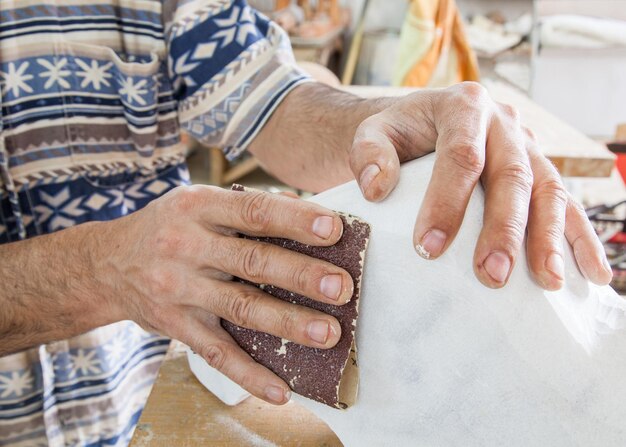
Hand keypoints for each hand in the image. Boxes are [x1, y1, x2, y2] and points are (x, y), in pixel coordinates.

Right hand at [98, 186, 352, 403]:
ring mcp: (178, 289)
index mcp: (197, 207)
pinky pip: (215, 353)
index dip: (294, 219)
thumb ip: (245, 205)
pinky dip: (248, 375)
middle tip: (342, 288)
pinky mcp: (176, 325)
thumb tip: (303, 210)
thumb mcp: (197, 202)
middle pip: (252, 262)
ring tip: (328, 334)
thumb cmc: (168, 227)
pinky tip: (280, 390)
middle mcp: (185, 246)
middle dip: (301, 276)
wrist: (106, 264)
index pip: (252, 210)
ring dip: (288, 323)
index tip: (334, 228)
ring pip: (240, 307)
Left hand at [349, 82, 611, 289]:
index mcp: (463, 106)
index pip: (461, 156)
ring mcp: (528, 146)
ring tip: (548, 281)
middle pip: (512, 175)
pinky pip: (568, 203)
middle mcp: (503, 122)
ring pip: (549, 188)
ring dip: (550, 237)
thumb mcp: (371, 133)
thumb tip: (377, 189)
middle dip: (504, 229)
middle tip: (491, 276)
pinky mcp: (540, 170)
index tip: (428, 249)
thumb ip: (369, 154)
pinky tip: (593, 274)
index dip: (447, 203)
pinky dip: (581, 238)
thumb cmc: (396, 135)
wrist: (418, 124)